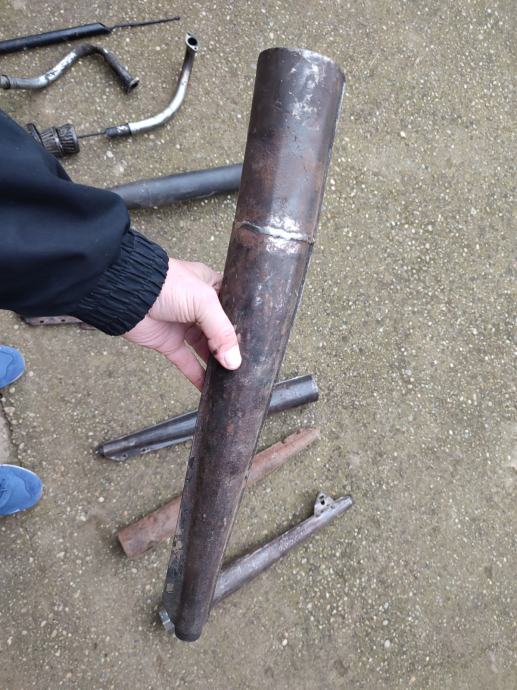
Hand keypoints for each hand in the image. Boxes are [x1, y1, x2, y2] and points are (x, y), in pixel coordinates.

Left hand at [124, 258, 240, 390]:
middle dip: (232, 348)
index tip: (258, 343)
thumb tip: (234, 362)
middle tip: (247, 365)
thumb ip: (222, 332)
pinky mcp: (169, 342)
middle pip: (222, 332)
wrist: (128, 293)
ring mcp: (183, 325)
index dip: (244, 324)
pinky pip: (186, 362)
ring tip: (232, 379)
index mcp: (211, 288)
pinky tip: (209, 389)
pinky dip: (197, 375)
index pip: (234, 308)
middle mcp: (199, 307)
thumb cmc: (165, 284)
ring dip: (217, 364)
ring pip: (205, 349)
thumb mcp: (204, 302)